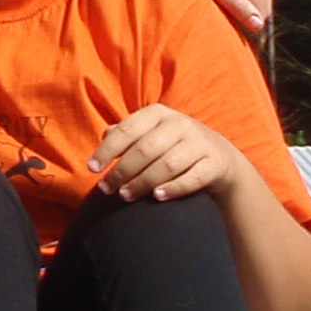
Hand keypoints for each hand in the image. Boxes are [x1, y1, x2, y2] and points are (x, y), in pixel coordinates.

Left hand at [90, 103, 246, 202]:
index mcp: (158, 113)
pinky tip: (157, 196)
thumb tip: (105, 136)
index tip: (91, 168)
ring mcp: (199, 143)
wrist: (218, 156)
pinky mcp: (215, 163)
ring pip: (167, 164)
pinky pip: (194, 177)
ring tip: (125, 195)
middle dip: (122, 171)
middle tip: (107, 189)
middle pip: (145, 149)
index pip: (127, 130)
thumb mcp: (150, 133)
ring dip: (143, 182)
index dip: (107, 150)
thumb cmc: (172, 144)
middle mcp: (180, 124)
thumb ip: (127, 134)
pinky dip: (174, 188)